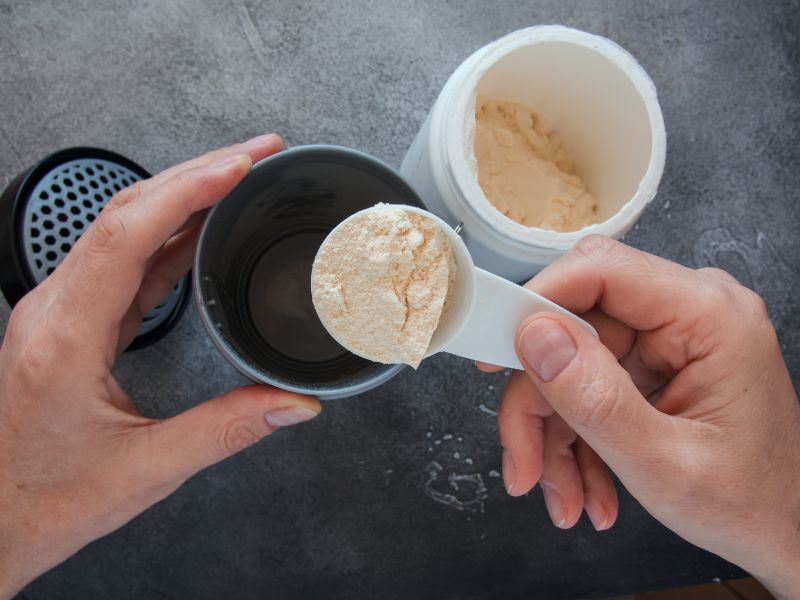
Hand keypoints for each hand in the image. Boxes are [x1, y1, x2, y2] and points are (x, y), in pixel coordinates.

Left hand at [0, 135, 321, 597]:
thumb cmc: (46, 498)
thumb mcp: (146, 469)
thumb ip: (227, 430)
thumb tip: (294, 405)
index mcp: (66, 337)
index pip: (127, 235)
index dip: (188, 191)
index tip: (239, 165)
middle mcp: (55, 310)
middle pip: (125, 213)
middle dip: (196, 173)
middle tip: (257, 153)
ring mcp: (59, 311)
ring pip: (121, 227)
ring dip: (183, 195)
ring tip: (240, 176)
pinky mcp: (70, 321)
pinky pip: (123, 260)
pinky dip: (168, 234)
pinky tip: (202, 228)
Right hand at [488, 236, 799, 597]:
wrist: (786, 533)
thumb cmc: (751, 505)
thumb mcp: (665, 465)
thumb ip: (596, 400)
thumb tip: (534, 337)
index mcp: (709, 315)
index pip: (601, 270)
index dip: (537, 302)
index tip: (497, 354)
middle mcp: (688, 312)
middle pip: (574, 329)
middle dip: (540, 404)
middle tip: (524, 464)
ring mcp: (669, 338)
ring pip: (572, 364)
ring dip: (554, 435)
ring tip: (561, 496)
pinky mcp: (653, 363)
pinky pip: (588, 386)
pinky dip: (575, 439)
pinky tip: (585, 487)